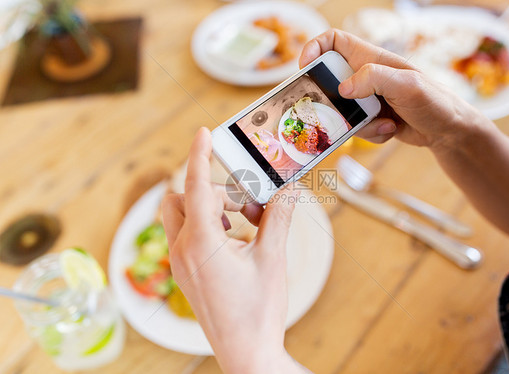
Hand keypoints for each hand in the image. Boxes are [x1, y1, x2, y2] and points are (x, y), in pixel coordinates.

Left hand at [162, 128, 306, 373]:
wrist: (246, 353)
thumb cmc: (257, 311)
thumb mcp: (272, 258)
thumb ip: (279, 218)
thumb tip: (288, 191)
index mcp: (201, 242)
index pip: (197, 186)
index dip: (200, 155)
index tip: (202, 133)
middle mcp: (182, 250)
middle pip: (181, 198)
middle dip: (213, 189)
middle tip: (247, 202)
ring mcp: (180, 264)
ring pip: (182, 217)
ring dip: (210, 209)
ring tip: (246, 222)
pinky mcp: (185, 274)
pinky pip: (187, 236)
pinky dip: (207, 226)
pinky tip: (236, 240)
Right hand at [299, 29, 490, 150]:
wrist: (449, 131)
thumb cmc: (435, 101)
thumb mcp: (407, 85)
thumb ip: (374, 79)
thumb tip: (344, 88)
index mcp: (370, 59)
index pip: (333, 41)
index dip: (315, 48)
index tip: (305, 67)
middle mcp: (365, 77)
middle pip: (330, 82)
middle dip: (333, 101)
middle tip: (340, 112)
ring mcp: (367, 99)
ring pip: (342, 111)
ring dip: (359, 123)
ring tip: (385, 122)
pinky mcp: (371, 118)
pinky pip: (356, 128)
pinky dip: (372, 133)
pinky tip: (392, 129)